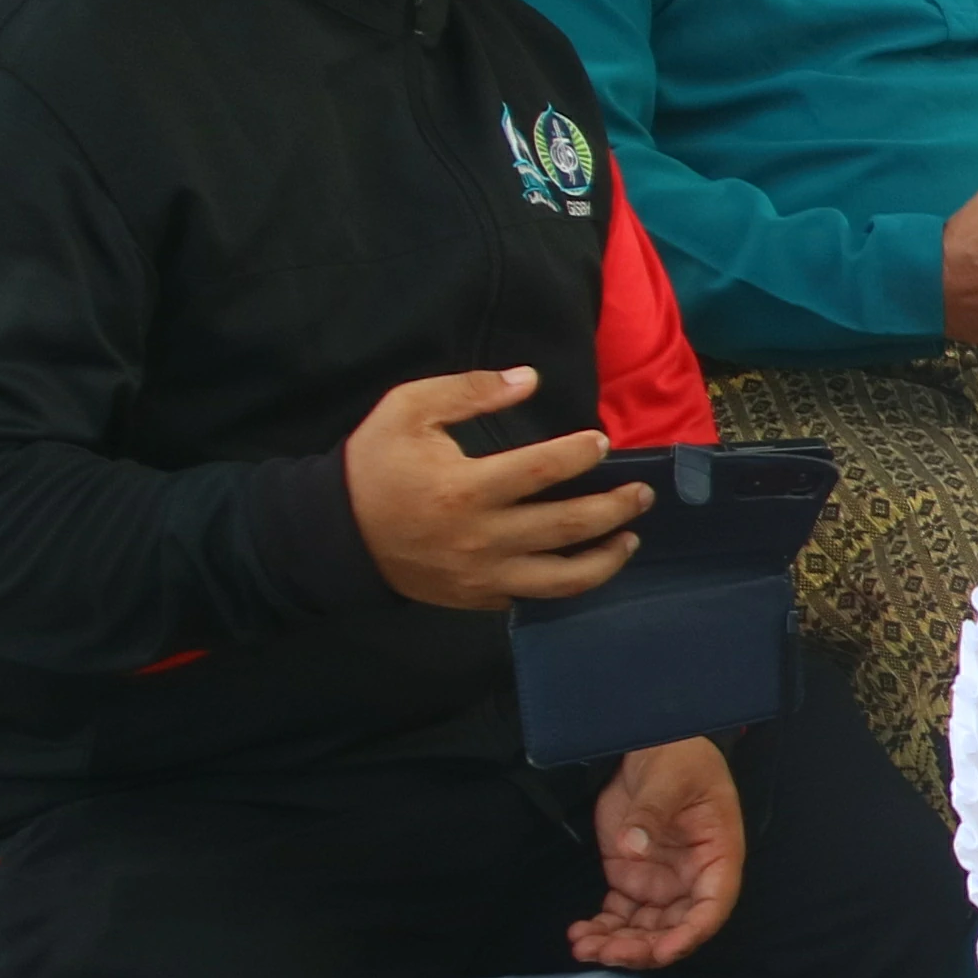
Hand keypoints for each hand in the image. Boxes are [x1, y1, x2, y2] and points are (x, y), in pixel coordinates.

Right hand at [344, 368, 649, 607]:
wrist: (335, 534)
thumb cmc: (374, 466)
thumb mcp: (408, 410)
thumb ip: (469, 390)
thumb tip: (528, 378)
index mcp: (465, 488)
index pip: (542, 470)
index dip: (579, 455)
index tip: (602, 442)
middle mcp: (482, 538)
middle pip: (568, 526)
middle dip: (615, 509)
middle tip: (642, 494)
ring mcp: (482, 576)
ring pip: (563, 578)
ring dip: (606, 559)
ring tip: (630, 538)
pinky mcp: (478, 598)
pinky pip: (536, 597)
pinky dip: (569, 585)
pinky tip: (588, 565)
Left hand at [569, 736, 746, 969]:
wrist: (653, 744)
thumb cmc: (679, 757)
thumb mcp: (671, 777)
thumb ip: (653, 811)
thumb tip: (631, 847)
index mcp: (717, 858)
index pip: (711, 907)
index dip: (690, 934)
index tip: (661, 951)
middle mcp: (692, 880)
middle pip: (674, 928)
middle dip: (642, 947)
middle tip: (605, 952)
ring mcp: (660, 883)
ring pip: (644, 930)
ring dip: (617, 945)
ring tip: (582, 947)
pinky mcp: (631, 879)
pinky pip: (619, 916)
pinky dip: (601, 930)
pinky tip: (578, 935)